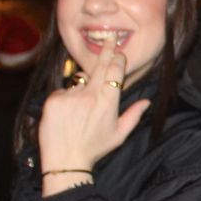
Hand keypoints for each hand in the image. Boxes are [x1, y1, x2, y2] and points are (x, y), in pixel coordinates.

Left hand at [38, 34, 149, 191]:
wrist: (65, 161)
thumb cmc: (94, 149)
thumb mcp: (119, 135)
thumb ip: (133, 115)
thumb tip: (147, 101)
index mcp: (108, 103)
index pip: (115, 71)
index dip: (117, 60)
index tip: (119, 53)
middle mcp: (90, 96)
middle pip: (99, 66)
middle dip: (106, 51)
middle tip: (110, 39)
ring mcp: (70, 96)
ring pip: (79, 81)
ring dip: (82, 86)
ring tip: (80, 109)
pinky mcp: (53, 100)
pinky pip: (63, 91)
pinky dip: (66, 98)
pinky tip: (67, 115)